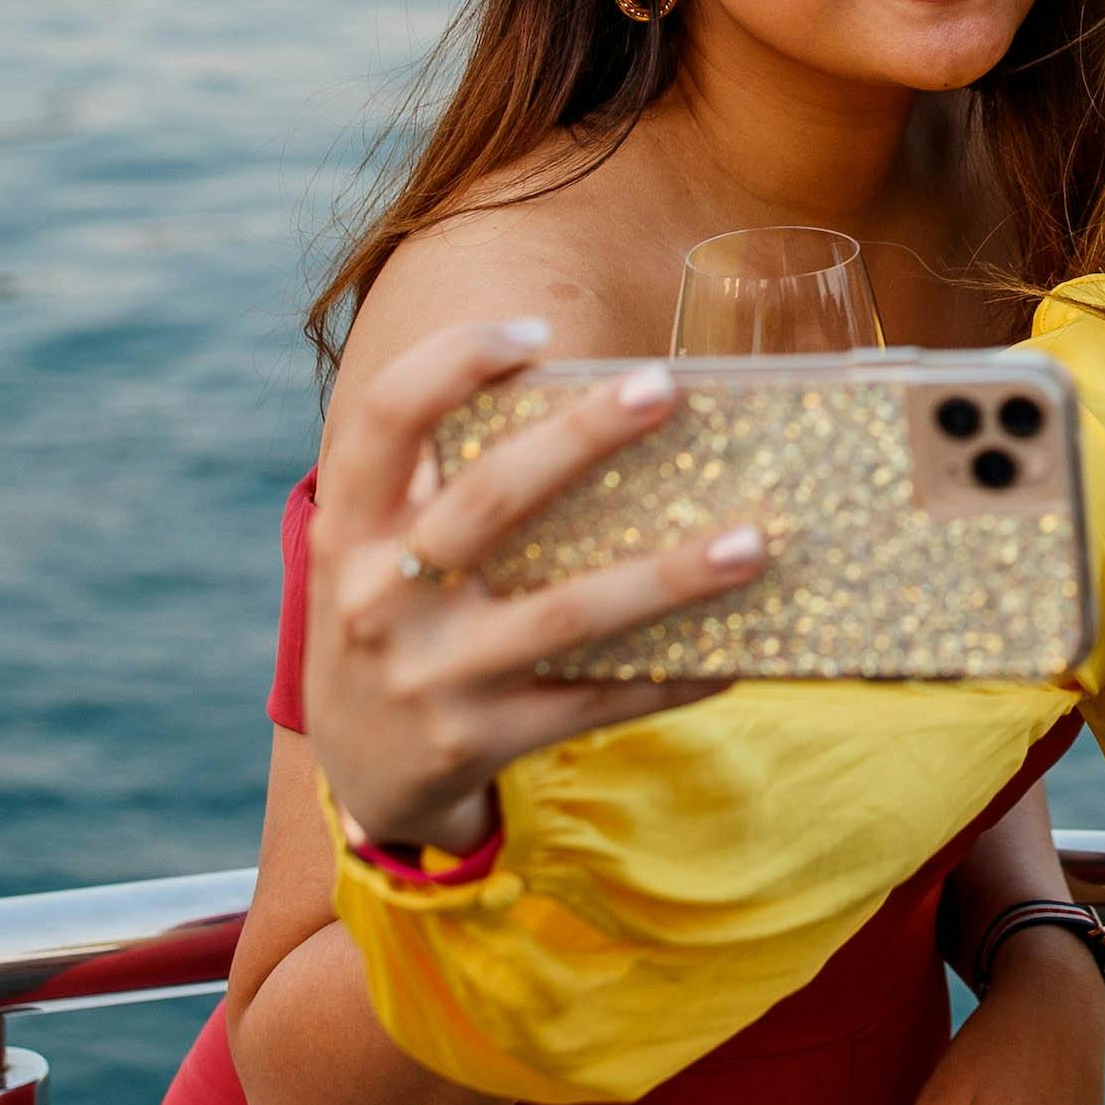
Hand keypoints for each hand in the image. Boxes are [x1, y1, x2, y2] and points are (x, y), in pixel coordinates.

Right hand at [304, 320, 766, 853]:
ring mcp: (433, 674)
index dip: (452, 362)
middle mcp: (381, 595)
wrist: (359, 772)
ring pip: (567, 614)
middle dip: (582, 437)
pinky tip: (736, 654)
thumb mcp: (375, 547)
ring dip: (667, 577)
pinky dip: (670, 677)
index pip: (384, 418)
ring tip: (752, 543)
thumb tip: (579, 392)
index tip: (533, 332)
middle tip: (665, 386)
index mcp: (352, 526)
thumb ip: (437, 475)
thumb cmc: (394, 616)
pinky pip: (596, 701)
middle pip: (490, 498)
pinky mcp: (482, 739)